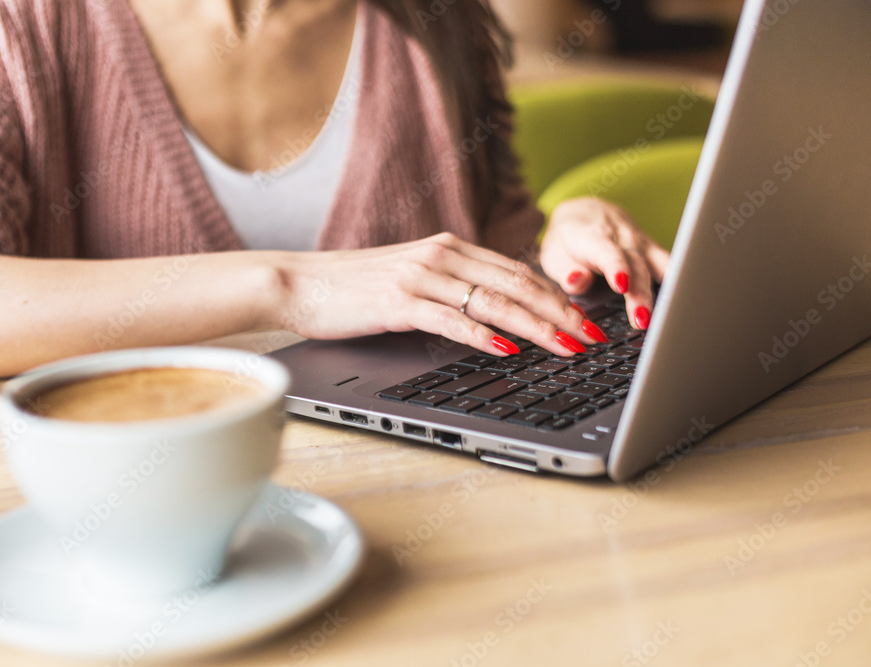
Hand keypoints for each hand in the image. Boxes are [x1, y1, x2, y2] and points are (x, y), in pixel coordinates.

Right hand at [271, 232, 607, 356]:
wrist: (300, 283)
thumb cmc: (355, 288)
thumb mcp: (412, 279)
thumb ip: (452, 287)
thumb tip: (495, 313)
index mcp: (449, 248)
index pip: (516, 271)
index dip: (556, 295)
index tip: (585, 319)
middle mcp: (440, 255)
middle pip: (515, 284)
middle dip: (560, 312)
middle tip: (593, 337)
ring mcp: (420, 277)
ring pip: (493, 301)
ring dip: (536, 325)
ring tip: (568, 346)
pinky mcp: (398, 301)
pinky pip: (451, 320)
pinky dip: (484, 335)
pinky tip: (509, 349)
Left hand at [538, 197, 669, 328]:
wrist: (585, 214)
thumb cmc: (567, 242)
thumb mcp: (554, 255)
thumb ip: (565, 271)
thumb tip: (577, 282)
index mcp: (592, 237)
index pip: (607, 252)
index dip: (616, 267)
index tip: (622, 285)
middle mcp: (622, 237)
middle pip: (637, 265)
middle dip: (641, 293)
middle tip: (643, 320)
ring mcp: (642, 243)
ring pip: (660, 265)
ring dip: (666, 291)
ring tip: (669, 317)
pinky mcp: (654, 251)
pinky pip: (671, 265)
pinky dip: (680, 282)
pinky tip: (688, 302)